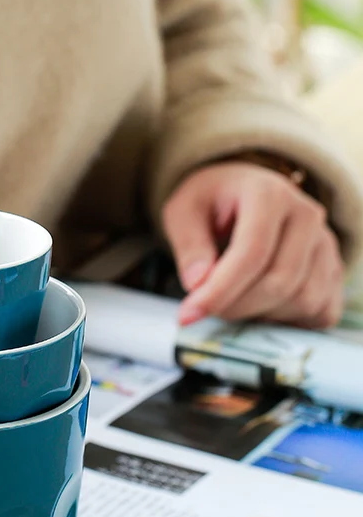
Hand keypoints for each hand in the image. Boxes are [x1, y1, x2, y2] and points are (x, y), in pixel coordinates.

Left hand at [162, 161, 343, 328]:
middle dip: (235, 307)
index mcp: (269, 194)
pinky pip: (321, 312)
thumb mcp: (183, 213)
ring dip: (260, 315)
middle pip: (279, 282)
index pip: (252, 253)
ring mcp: (325, 243)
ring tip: (232, 299)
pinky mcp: (333, 269)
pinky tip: (259, 307)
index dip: (219, 290)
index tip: (188, 314)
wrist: (242, 194)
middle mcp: (306, 215)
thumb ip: (189, 246)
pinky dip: (288, 321)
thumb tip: (197, 283)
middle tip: (205, 306)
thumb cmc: (211, 204)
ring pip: (302, 300)